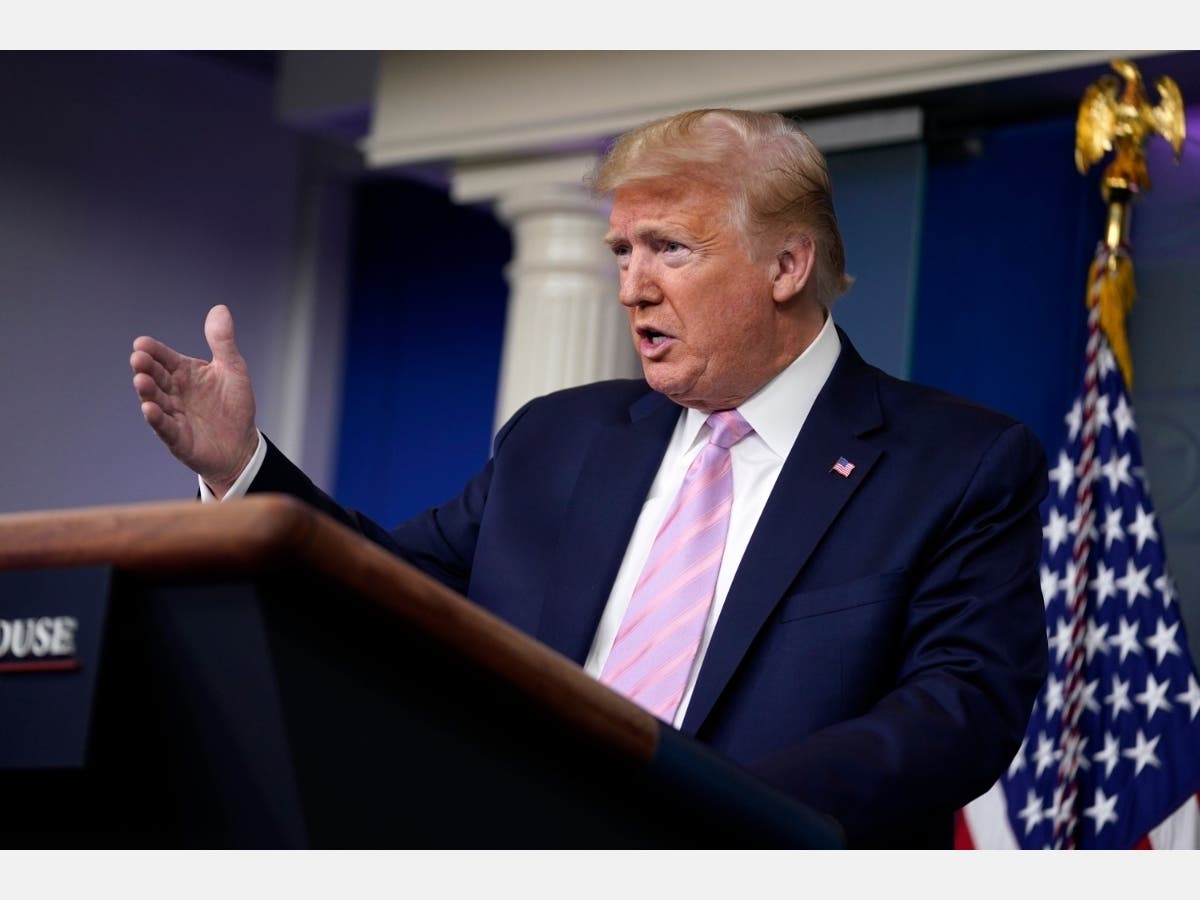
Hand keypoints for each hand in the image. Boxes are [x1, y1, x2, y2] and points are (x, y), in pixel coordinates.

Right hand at [131, 305, 258, 498]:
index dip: (153, 350)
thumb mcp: (233, 369)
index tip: (142, 343)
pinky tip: (150, 409)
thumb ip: (223, 342)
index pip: (164, 357)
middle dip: (146, 368)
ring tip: (141, 380)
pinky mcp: (177, 437)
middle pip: (156, 376)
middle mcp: (174, 391)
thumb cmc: (234, 404)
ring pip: (155, 400)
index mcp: (184, 372)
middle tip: (138, 358)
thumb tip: (220, 309)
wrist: (242, 443)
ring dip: (147, 391)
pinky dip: (156, 419)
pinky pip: (164, 427)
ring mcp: (173, 414)